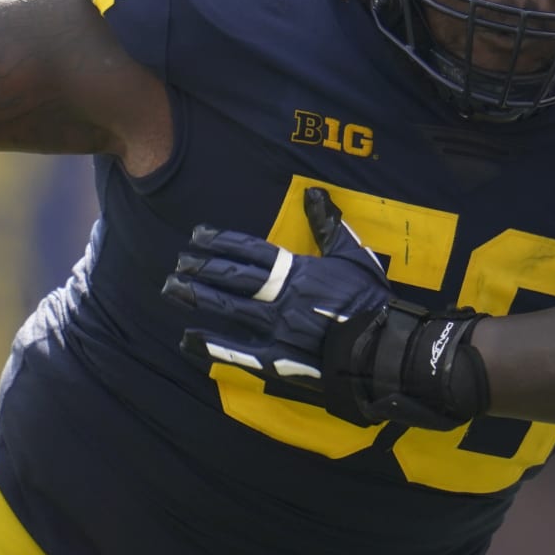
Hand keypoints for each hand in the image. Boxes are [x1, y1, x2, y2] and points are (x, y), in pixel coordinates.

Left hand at [163, 186, 488, 429]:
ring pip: (228, 309)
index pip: (250, 252)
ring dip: (198, 298)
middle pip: (232, 278)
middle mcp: (280, 298)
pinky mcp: (275, 361)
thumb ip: (329, 225)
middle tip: (179, 263)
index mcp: (297, 271)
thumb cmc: (370, 301)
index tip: (197, 236)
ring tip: (173, 289)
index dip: (221, 242)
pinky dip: (209, 345)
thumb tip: (314, 193)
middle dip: (202, 268)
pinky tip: (187, 338)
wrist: (381, 350)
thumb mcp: (353, 256)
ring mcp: (275, 330)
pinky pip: (235, 352)